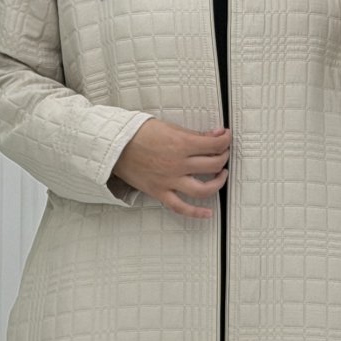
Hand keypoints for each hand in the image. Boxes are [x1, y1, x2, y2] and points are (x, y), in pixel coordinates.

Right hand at [109, 119, 230, 218]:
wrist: (113, 145)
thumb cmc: (138, 133)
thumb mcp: (168, 126)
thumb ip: (193, 134)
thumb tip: (216, 135)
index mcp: (181, 144)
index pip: (215, 145)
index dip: (225, 140)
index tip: (226, 137)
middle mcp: (178, 164)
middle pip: (213, 165)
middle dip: (223, 157)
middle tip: (222, 153)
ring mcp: (169, 181)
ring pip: (203, 189)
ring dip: (218, 183)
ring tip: (221, 176)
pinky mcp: (160, 192)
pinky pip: (181, 207)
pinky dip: (196, 213)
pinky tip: (208, 213)